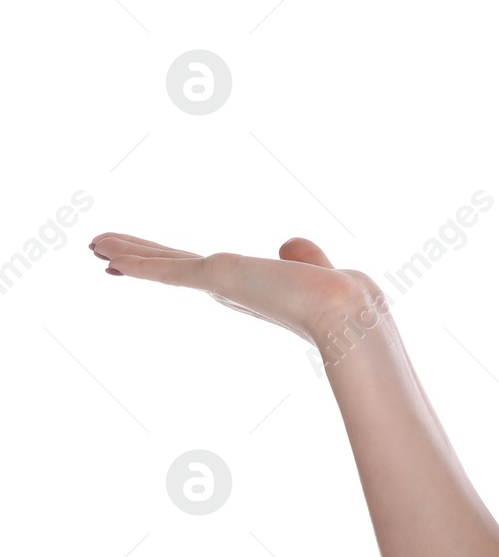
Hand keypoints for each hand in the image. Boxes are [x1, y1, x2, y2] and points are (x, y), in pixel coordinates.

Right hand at [88, 232, 383, 351]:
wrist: (345, 314)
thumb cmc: (340, 298)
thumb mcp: (317, 267)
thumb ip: (302, 256)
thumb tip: (288, 248)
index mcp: (247, 287)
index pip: (199, 272)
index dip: (171, 264)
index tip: (145, 260)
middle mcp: (228, 290)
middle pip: (173, 268)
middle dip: (139, 257)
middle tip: (103, 251)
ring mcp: (220, 286)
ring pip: (164, 266)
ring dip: (130, 252)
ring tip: (94, 243)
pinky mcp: (216, 280)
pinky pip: (167, 269)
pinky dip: (137, 258)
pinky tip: (107, 252)